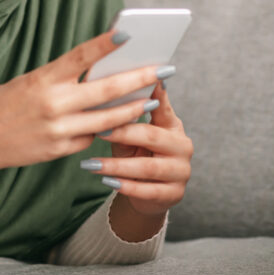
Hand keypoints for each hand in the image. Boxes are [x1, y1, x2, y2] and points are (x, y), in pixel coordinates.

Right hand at [0, 30, 174, 192]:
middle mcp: (53, 104)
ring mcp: (59, 129)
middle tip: (164, 69)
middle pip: (107, 90)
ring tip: (151, 99)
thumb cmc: (3, 104)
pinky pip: (90, 137)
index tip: (128, 31)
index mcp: (42, 80)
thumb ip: (61, 80)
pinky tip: (113, 122)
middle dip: (139, 79)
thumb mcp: (28, 83)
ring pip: (109, 119)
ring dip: (133, 108)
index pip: (80, 56)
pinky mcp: (60, 150)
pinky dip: (102, 128)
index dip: (105, 43)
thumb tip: (99, 75)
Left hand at [88, 80, 192, 215]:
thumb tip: (105, 95)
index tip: (140, 81)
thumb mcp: (131, 136)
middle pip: (152, 136)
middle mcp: (182, 147)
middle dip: (123, 134)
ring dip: (117, 166)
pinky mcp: (174, 194)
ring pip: (148, 167)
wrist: (147, 192)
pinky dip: (126, 187)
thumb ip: (125, 119)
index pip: (163, 107)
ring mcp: (181, 171)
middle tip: (98, 131)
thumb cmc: (136, 154)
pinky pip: (149, 191)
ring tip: (91, 164)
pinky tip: (107, 182)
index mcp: (172, 126)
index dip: (153, 95)